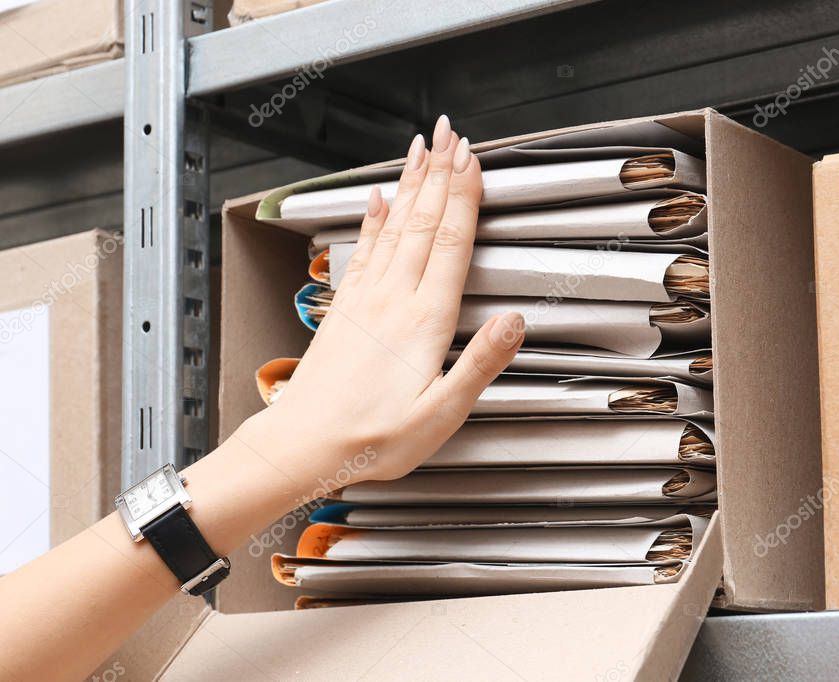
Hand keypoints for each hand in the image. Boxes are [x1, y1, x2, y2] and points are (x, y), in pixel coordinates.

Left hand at [258, 116, 523, 489]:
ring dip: (410, 184)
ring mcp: (365, 300)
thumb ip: (479, 364)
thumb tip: (514, 323)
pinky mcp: (346, 308)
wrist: (303, 444)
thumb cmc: (371, 437)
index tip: (473, 161)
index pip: (450, 244)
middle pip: (423, 222)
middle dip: (439, 174)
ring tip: (421, 149)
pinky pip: (364, 250)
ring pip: (394, 227)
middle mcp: (392, 299)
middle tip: (451, 135)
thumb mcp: (440, 414)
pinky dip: (374, 218)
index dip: (464, 198)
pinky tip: (377, 200)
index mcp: (423, 322)